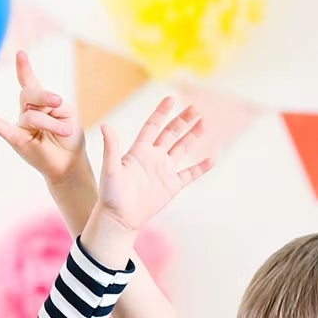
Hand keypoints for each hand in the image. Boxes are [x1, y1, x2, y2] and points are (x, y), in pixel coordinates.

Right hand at [0, 51, 90, 186]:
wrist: (69, 162)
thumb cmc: (69, 137)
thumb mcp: (67, 113)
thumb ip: (50, 105)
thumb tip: (30, 111)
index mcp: (40, 102)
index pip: (30, 83)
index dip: (24, 69)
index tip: (20, 54)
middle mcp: (28, 111)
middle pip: (30, 93)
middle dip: (46, 96)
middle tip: (58, 104)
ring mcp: (20, 125)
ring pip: (32, 115)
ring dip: (52, 124)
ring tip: (65, 132)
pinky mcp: (16, 139)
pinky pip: (0, 126)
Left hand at [93, 97, 213, 233]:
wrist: (119, 219)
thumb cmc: (111, 195)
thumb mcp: (110, 169)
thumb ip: (111, 148)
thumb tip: (105, 125)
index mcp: (139, 151)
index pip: (152, 126)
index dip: (161, 112)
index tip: (171, 99)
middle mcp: (153, 157)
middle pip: (170, 133)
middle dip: (182, 120)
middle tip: (195, 108)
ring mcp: (164, 171)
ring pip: (182, 149)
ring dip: (192, 136)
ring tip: (203, 123)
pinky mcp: (172, 186)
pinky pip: (190, 174)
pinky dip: (201, 168)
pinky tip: (212, 159)